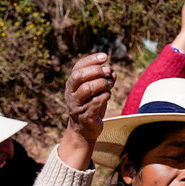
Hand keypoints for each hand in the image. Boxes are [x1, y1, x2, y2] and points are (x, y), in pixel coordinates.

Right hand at [60, 53, 114, 167]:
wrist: (84, 129)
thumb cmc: (91, 105)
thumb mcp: (97, 90)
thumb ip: (105, 79)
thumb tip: (113, 72)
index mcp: (72, 84)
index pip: (78, 66)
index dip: (91, 59)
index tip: (104, 56)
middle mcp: (71, 93)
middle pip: (79, 76)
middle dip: (96, 71)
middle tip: (108, 71)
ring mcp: (76, 105)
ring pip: (87, 88)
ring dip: (102, 83)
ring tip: (110, 85)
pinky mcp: (85, 115)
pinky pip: (96, 102)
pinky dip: (105, 96)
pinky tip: (108, 95)